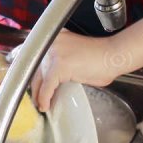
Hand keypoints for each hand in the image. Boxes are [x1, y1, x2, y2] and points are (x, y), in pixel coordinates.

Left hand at [17, 30, 131, 112]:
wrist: (114, 54)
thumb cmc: (101, 57)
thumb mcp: (74, 53)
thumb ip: (61, 60)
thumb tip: (51, 77)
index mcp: (55, 37)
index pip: (34, 52)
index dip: (29, 68)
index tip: (29, 81)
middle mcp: (52, 42)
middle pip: (34, 66)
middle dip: (33, 84)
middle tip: (34, 96)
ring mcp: (54, 53)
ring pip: (38, 77)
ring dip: (38, 93)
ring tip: (40, 104)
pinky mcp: (59, 66)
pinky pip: (47, 86)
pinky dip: (45, 97)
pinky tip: (45, 105)